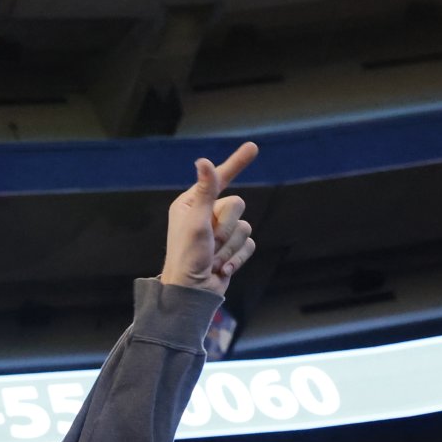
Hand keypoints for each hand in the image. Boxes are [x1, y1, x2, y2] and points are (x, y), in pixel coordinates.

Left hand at [161, 141, 259, 291]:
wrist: (191, 294)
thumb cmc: (187, 258)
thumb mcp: (197, 222)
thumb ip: (205, 192)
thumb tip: (203, 161)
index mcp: (191, 203)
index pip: (219, 178)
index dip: (237, 163)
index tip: (254, 147)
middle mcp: (205, 215)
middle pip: (237, 205)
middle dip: (226, 227)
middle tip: (209, 243)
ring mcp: (219, 232)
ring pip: (244, 227)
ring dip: (230, 248)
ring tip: (212, 260)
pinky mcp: (231, 249)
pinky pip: (249, 244)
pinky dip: (237, 258)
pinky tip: (222, 269)